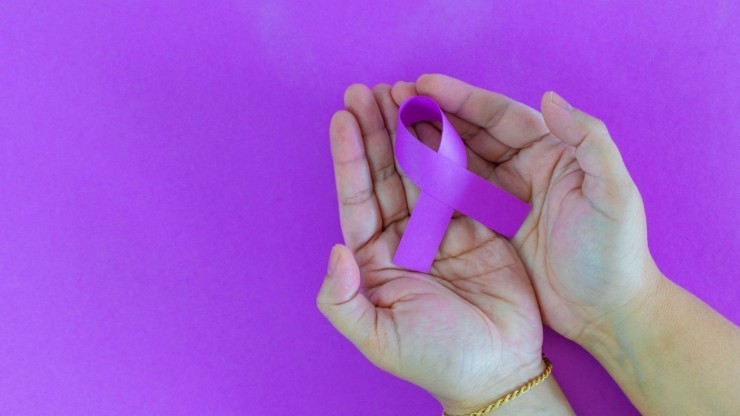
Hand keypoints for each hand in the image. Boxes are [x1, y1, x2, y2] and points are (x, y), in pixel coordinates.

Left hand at [317, 84, 543, 412]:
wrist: (498, 370)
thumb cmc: (435, 358)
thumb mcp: (378, 336)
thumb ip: (342, 298)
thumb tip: (336, 249)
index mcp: (375, 259)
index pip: (357, 198)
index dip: (349, 157)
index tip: (342, 117)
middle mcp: (404, 238)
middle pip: (385, 174)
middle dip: (375, 132)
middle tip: (367, 90)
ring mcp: (441, 229)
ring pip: (421, 170)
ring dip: (409, 132)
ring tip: (399, 92)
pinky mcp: (478, 226)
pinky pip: (462, 181)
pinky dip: (451, 150)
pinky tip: (440, 120)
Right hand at [390, 75, 660, 344]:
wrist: (607, 313)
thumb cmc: (614, 254)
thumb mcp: (614, 195)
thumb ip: (590, 142)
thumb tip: (549, 98)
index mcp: (553, 153)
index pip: (502, 117)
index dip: (463, 99)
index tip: (424, 85)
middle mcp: (525, 170)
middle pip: (473, 134)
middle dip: (435, 115)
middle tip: (394, 98)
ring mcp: (504, 200)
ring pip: (458, 163)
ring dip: (426, 144)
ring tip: (389, 127)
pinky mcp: (490, 229)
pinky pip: (453, 199)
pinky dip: (429, 184)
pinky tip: (403, 174)